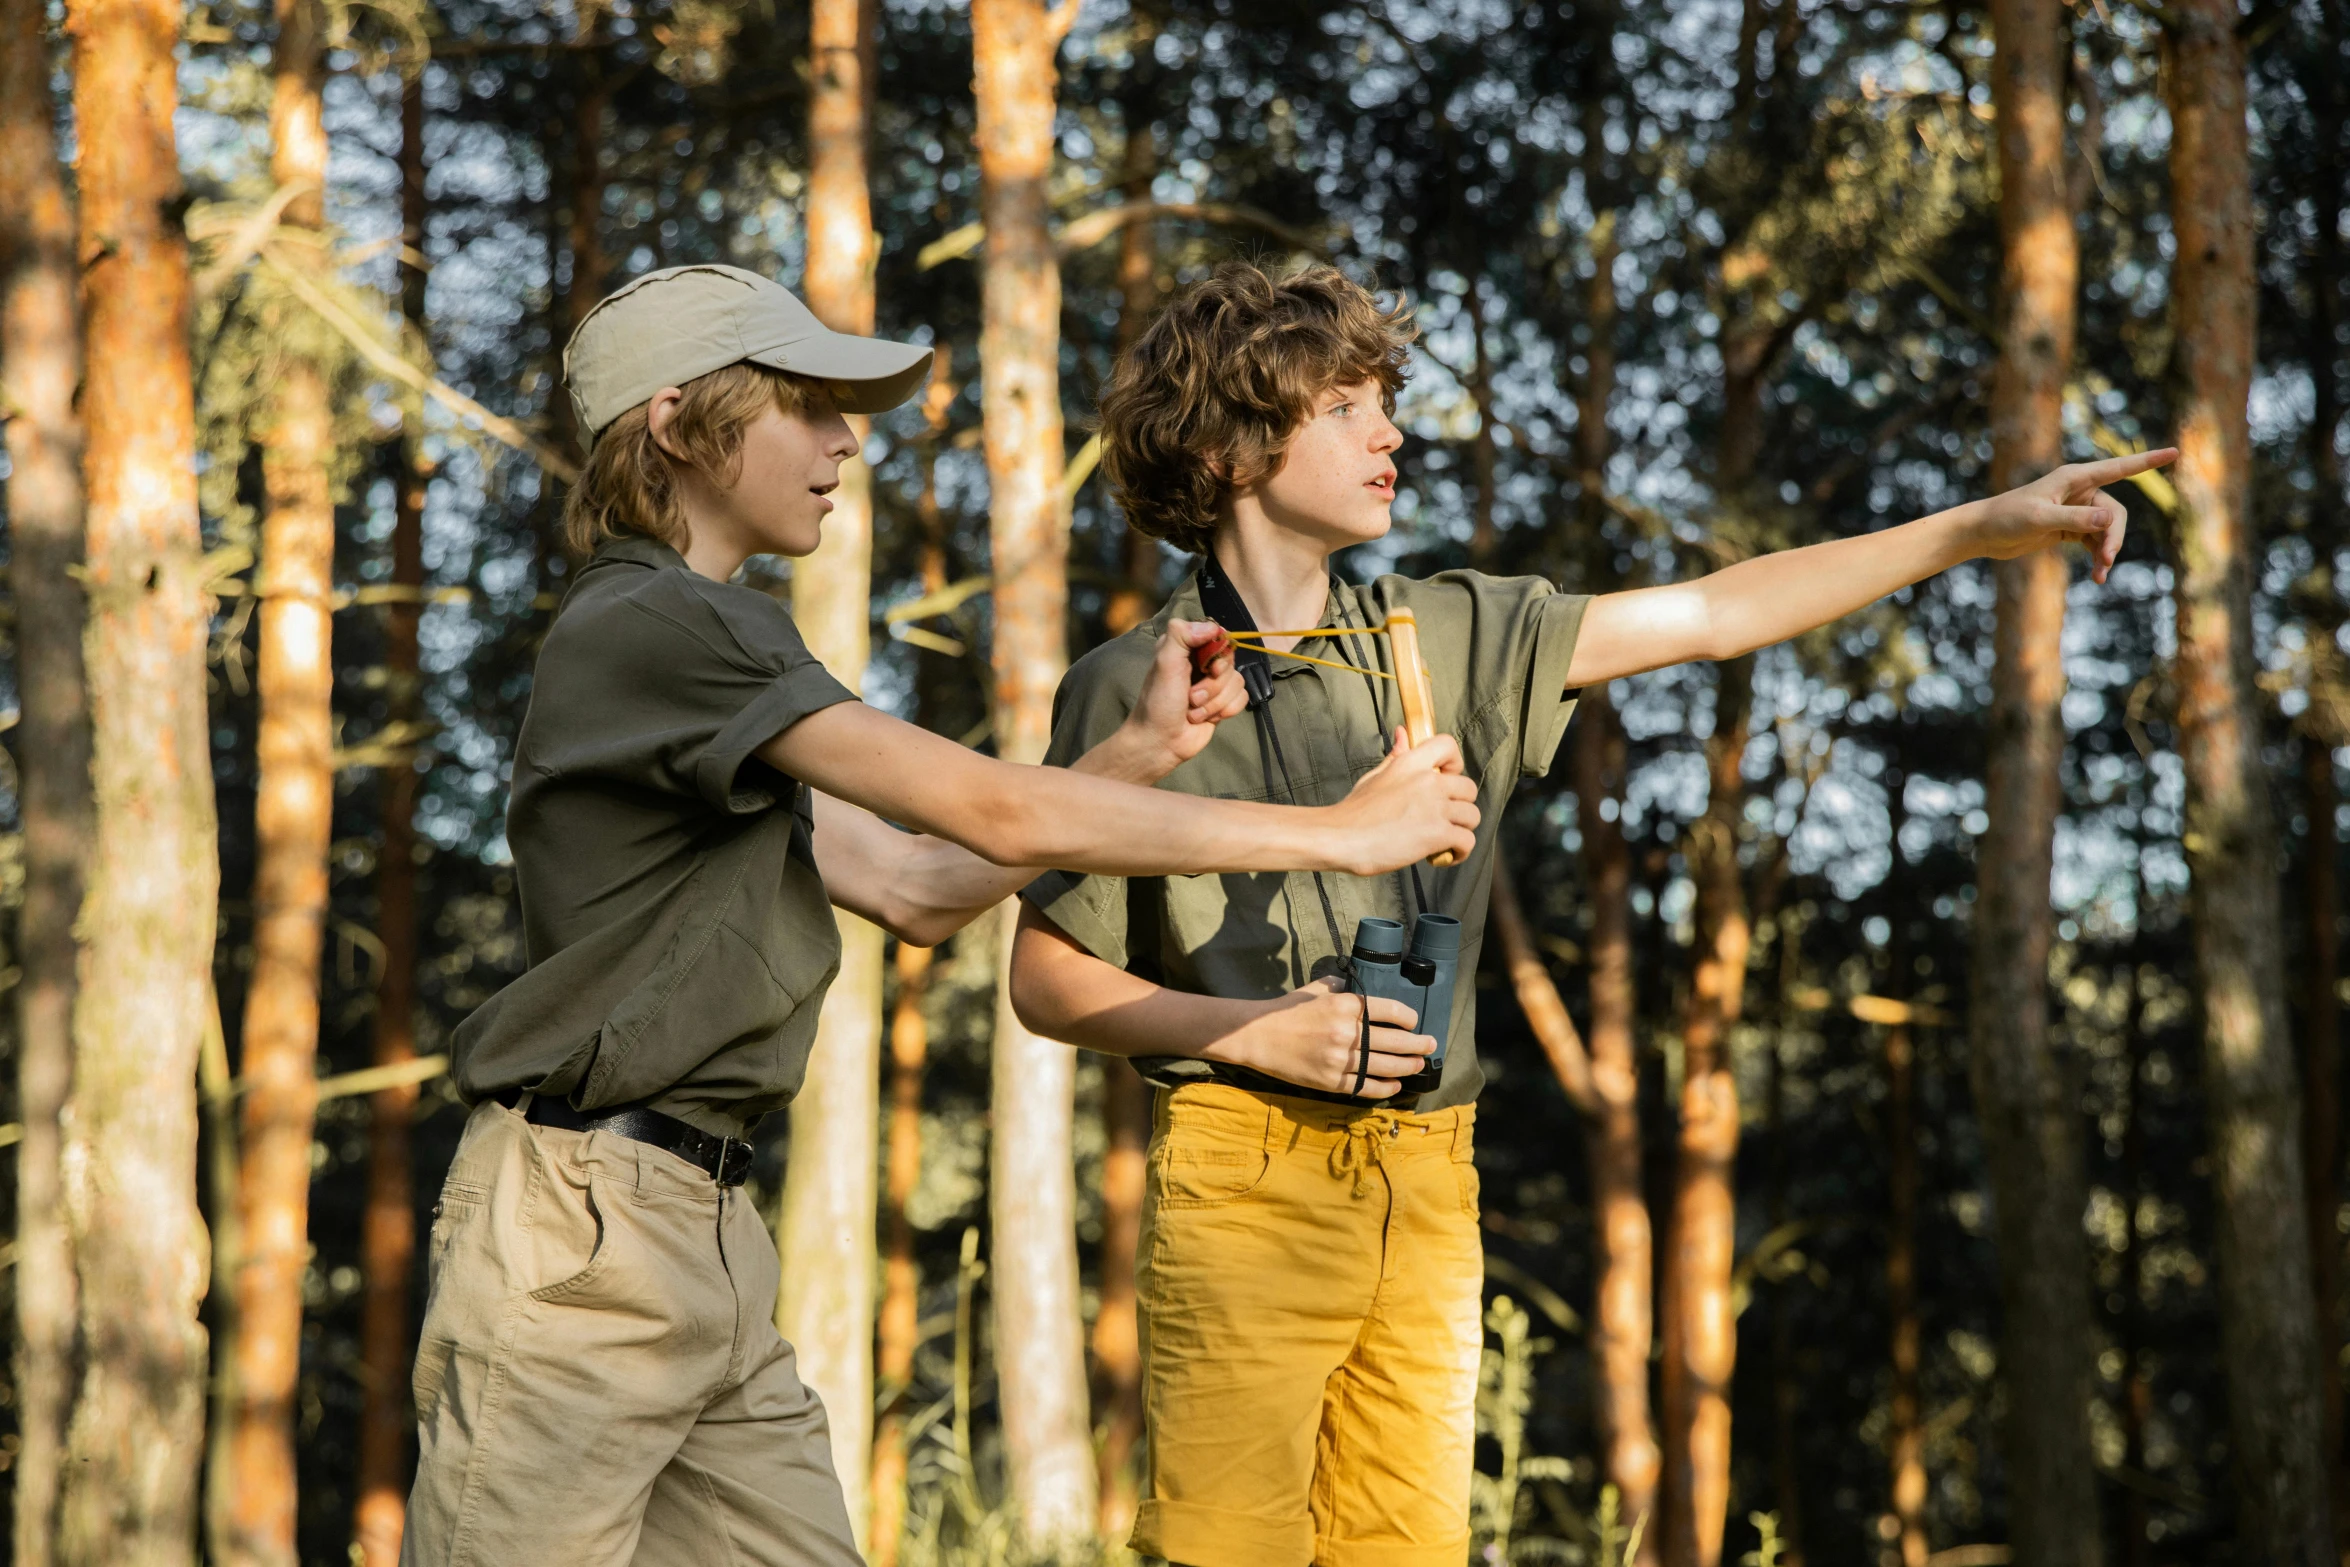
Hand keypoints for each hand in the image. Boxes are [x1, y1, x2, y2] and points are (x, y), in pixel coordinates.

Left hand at [1085, 619, 1249, 784]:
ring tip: (1194, 711)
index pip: (1216, 633)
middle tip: (1192, 696)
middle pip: (1230, 660)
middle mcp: (1200, 662)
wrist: (1161, 742)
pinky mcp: (1222, 703)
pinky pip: (1242, 698)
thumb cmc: (1158, 702)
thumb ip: (1182, 635)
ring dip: (1215, 701)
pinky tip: (1205, 719)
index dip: (1219, 650)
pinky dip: (1225, 710)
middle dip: (1213, 683)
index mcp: (1185, 647)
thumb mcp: (1165, 662)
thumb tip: (1214, 627)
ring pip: (1237, 681)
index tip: (1209, 665)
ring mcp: (1213, 683)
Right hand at [1226, 977, 1432, 1098]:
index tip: (1414, 1022)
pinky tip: (1396, 1085)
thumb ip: (1341, 986)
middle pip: (1394, 1041)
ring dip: (1407, 1066)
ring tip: (1418, 1064)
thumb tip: (1360, 986)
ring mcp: (1340, 1060)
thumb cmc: (1286, 1010)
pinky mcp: (1331, 1081)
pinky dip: (1385, 1087)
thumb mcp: (1316, 989)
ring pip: (1385, 1066)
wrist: (1258, 1036)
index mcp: (1345, 1006)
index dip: (1408, 1018)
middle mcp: (1346, 1033)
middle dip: (1418, 1044)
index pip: (1390, 1011)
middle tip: (1430, 1044)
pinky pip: (1366, 1086)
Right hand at [1323, 727, 1478, 874]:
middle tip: (1441, 819)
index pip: (1448, 746)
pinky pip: (1467, 841)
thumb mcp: (1376, 776)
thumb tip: (1403, 732)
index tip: (1446, 779)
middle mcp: (1427, 782)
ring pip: (1472, 816)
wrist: (1340, 838)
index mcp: (1410, 763)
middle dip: (1460, 806)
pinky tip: (1439, 856)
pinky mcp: (1437, 834)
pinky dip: (1459, 852)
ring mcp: (1434, 807)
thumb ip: (1396, 756)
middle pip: (1469, 788)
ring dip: (1460, 830)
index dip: (1454, 763)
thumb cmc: (1354, 811)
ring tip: (1441, 840)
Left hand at [1966, 447, 2178, 584]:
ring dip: (2107, 551)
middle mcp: (2080, 491)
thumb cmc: (2007, 518)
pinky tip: (2097, 576)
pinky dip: (2098, 557)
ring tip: (2100, 574)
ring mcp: (2077, 510)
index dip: (2147, 461)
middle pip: (2115, 513)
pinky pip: (2095, 542)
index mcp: (2075, 478)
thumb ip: (2075, 519)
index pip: (2118, 468)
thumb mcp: (2041, 518)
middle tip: (2106, 560)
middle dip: (2114, 536)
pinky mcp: (2070, 528)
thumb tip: (2110, 520)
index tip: (2173, 453)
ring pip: (2108, 530)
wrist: (1983, 533)